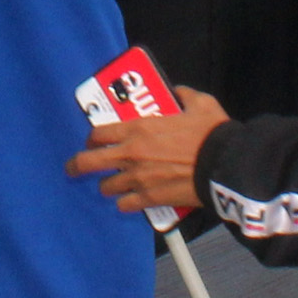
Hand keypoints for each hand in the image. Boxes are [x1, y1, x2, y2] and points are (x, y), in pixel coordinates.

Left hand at [69, 90, 228, 215]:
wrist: (223, 166)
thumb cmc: (210, 134)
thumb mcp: (200, 104)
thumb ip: (184, 96)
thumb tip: (179, 92)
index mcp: (138, 128)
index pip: (99, 133)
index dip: (92, 138)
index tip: (93, 141)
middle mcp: (131, 154)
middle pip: (89, 162)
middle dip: (77, 165)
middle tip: (74, 168)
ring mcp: (138, 179)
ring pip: (107, 187)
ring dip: (108, 186)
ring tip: (112, 186)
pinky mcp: (149, 199)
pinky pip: (126, 205)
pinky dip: (126, 203)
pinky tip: (129, 202)